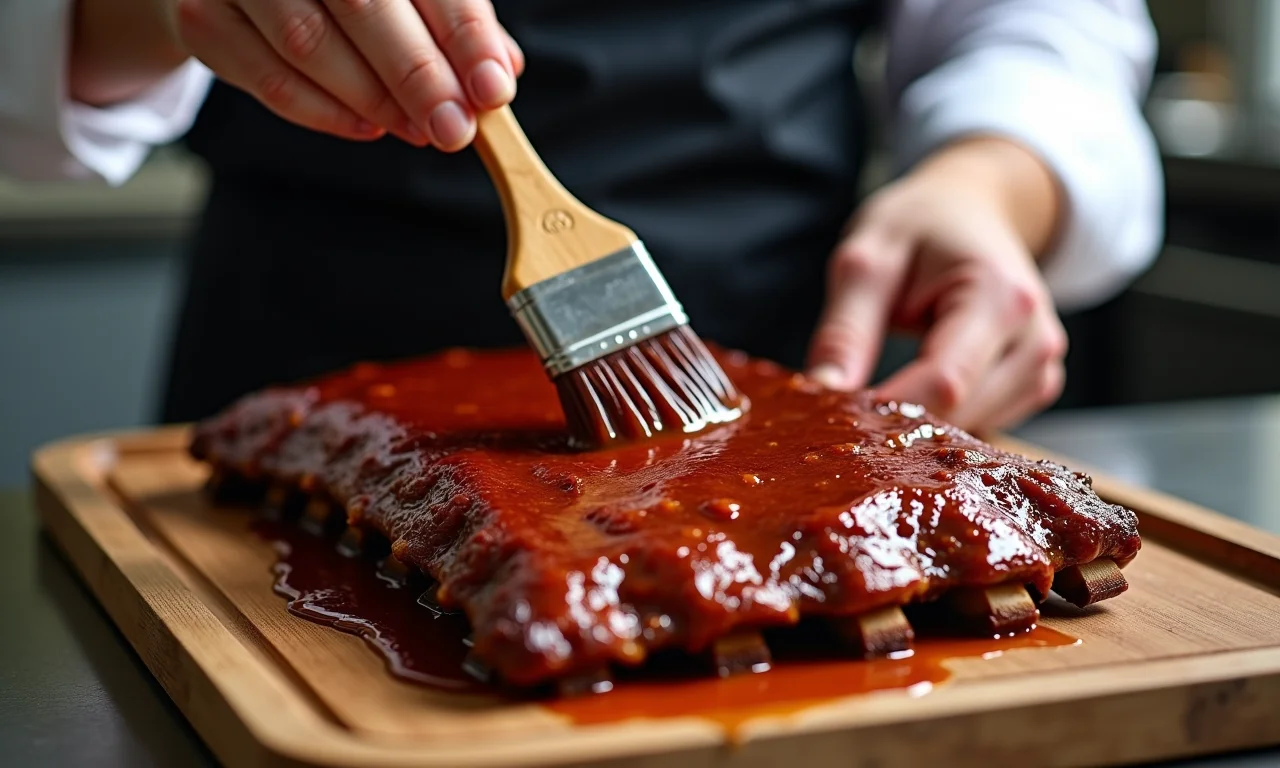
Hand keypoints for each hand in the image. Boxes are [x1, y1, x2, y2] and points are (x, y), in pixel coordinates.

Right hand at [171, 0, 523, 147]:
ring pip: (308, 44)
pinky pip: (266, 77)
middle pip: (362, 2)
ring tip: (421, 131)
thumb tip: (498, 70)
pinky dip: (323, 111)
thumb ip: (450, 18)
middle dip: (419, 76)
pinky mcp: (203, 15)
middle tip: (456, 128)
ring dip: (375, 99)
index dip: (463, 32)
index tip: (492, 88)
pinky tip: (369, 126)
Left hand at [806, 137, 1067, 432]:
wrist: (971, 209)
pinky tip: (913, 390)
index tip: (833, 414)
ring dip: (917, 423)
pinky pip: (981, 426)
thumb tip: (824, 391)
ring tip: (880, 385)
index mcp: (1000, 297)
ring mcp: (1041, 367)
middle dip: (895, 419)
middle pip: (958, 413)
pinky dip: (941, 420)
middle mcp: (1034, 339)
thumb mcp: (867, 259)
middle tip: (843, 403)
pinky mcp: (1034, 385)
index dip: (884, 410)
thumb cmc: (919, 226)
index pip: (943, 383)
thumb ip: (846, 328)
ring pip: (968, 429)